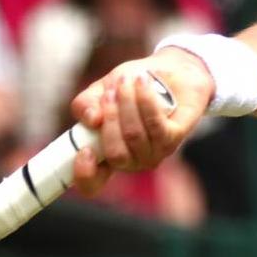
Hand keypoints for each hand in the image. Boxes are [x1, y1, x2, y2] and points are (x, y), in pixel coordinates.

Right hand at [72, 52, 211, 191]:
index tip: (84, 150)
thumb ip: (86, 104)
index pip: (92, 185)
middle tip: (110, 92)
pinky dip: (145, 100)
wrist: (170, 71)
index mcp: (106, 157)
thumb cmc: (131, 86)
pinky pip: (155, 124)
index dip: (84, 175)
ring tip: (127, 81)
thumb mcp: (101, 90)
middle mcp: (131, 162)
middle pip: (115, 154)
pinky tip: (142, 82)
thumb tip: (91, 119)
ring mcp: (153, 154)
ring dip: (127, 103)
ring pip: (134, 136)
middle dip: (110, 118)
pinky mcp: (173, 140)